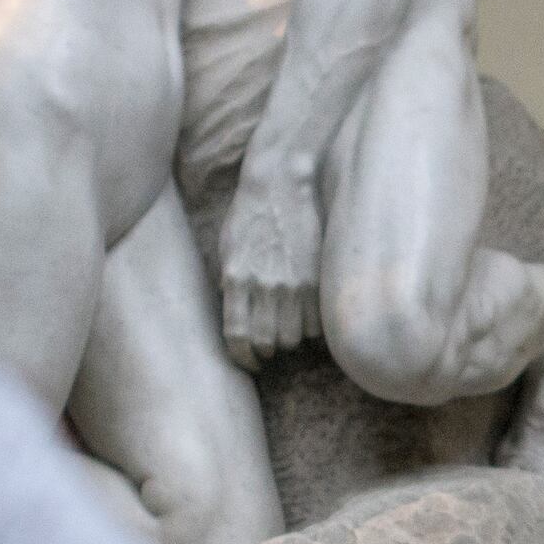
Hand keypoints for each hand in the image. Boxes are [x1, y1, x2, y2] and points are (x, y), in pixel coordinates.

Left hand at [218, 165, 323, 361]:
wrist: (281, 181)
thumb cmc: (249, 212)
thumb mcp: (227, 248)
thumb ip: (230, 283)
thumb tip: (237, 314)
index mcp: (235, 278)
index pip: (237, 337)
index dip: (244, 358)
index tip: (250, 362)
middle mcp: (263, 285)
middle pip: (268, 341)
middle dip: (268, 349)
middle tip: (270, 345)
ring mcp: (293, 282)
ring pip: (295, 335)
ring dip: (292, 337)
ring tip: (290, 326)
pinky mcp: (317, 277)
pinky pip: (317, 320)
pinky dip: (313, 325)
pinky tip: (308, 315)